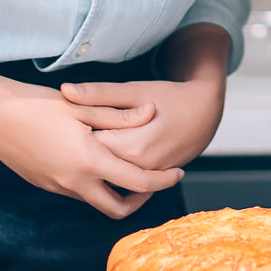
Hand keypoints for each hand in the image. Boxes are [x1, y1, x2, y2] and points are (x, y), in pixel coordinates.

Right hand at [0, 81, 183, 218]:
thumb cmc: (36, 105)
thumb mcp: (83, 105)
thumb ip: (120, 114)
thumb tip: (151, 112)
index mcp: (88, 161)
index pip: (137, 182)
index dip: (162, 180)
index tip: (177, 172)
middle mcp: (73, 182)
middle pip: (117, 208)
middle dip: (140, 199)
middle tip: (152, 181)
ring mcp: (57, 186)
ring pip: (95, 201)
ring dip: (115, 192)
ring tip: (128, 168)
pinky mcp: (44, 184)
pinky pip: (77, 192)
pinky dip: (93, 185)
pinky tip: (97, 162)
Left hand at [63, 75, 224, 172]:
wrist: (205, 114)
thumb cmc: (170, 98)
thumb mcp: (136, 90)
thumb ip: (99, 93)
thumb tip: (66, 90)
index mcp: (131, 145)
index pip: (86, 146)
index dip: (71, 134)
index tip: (65, 121)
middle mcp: (139, 167)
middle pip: (95, 164)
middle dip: (80, 148)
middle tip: (72, 130)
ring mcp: (145, 177)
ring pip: (107, 175)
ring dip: (94, 160)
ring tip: (86, 141)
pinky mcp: (150, 180)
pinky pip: (121, 181)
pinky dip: (109, 169)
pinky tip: (103, 154)